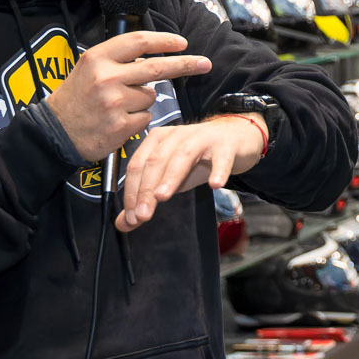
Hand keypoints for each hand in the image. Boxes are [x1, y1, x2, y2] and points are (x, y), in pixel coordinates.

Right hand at [44, 32, 210, 160]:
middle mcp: (106, 77)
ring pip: (150, 96)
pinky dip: (138, 120)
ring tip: (118, 107)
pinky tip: (118, 121)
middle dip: (186, 64)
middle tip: (205, 63)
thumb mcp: (89, 69)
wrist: (54, 132)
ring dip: (143, 102)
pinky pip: (146, 118)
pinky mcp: (120, 125)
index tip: (183, 43)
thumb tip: (152, 55)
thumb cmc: (76, 99)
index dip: (165, 41)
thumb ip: (118, 60)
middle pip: (157, 67)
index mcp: (98, 58)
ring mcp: (114, 102)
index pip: (139, 42)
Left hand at [114, 114, 266, 231]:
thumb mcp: (170, 179)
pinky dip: (218, 171)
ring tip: (162, 197)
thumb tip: (124, 224)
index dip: (132, 191)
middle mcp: (177, 135)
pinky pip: (221, 158)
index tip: (132, 216)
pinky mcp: (226, 145)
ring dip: (170, 177)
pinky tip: (215, 185)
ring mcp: (202, 137)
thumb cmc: (200, 159)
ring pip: (182, 156)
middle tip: (143, 215)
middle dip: (146, 189)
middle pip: (156, 161)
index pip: (138, 165)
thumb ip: (146, 199)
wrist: (235, 139)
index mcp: (158, 140)